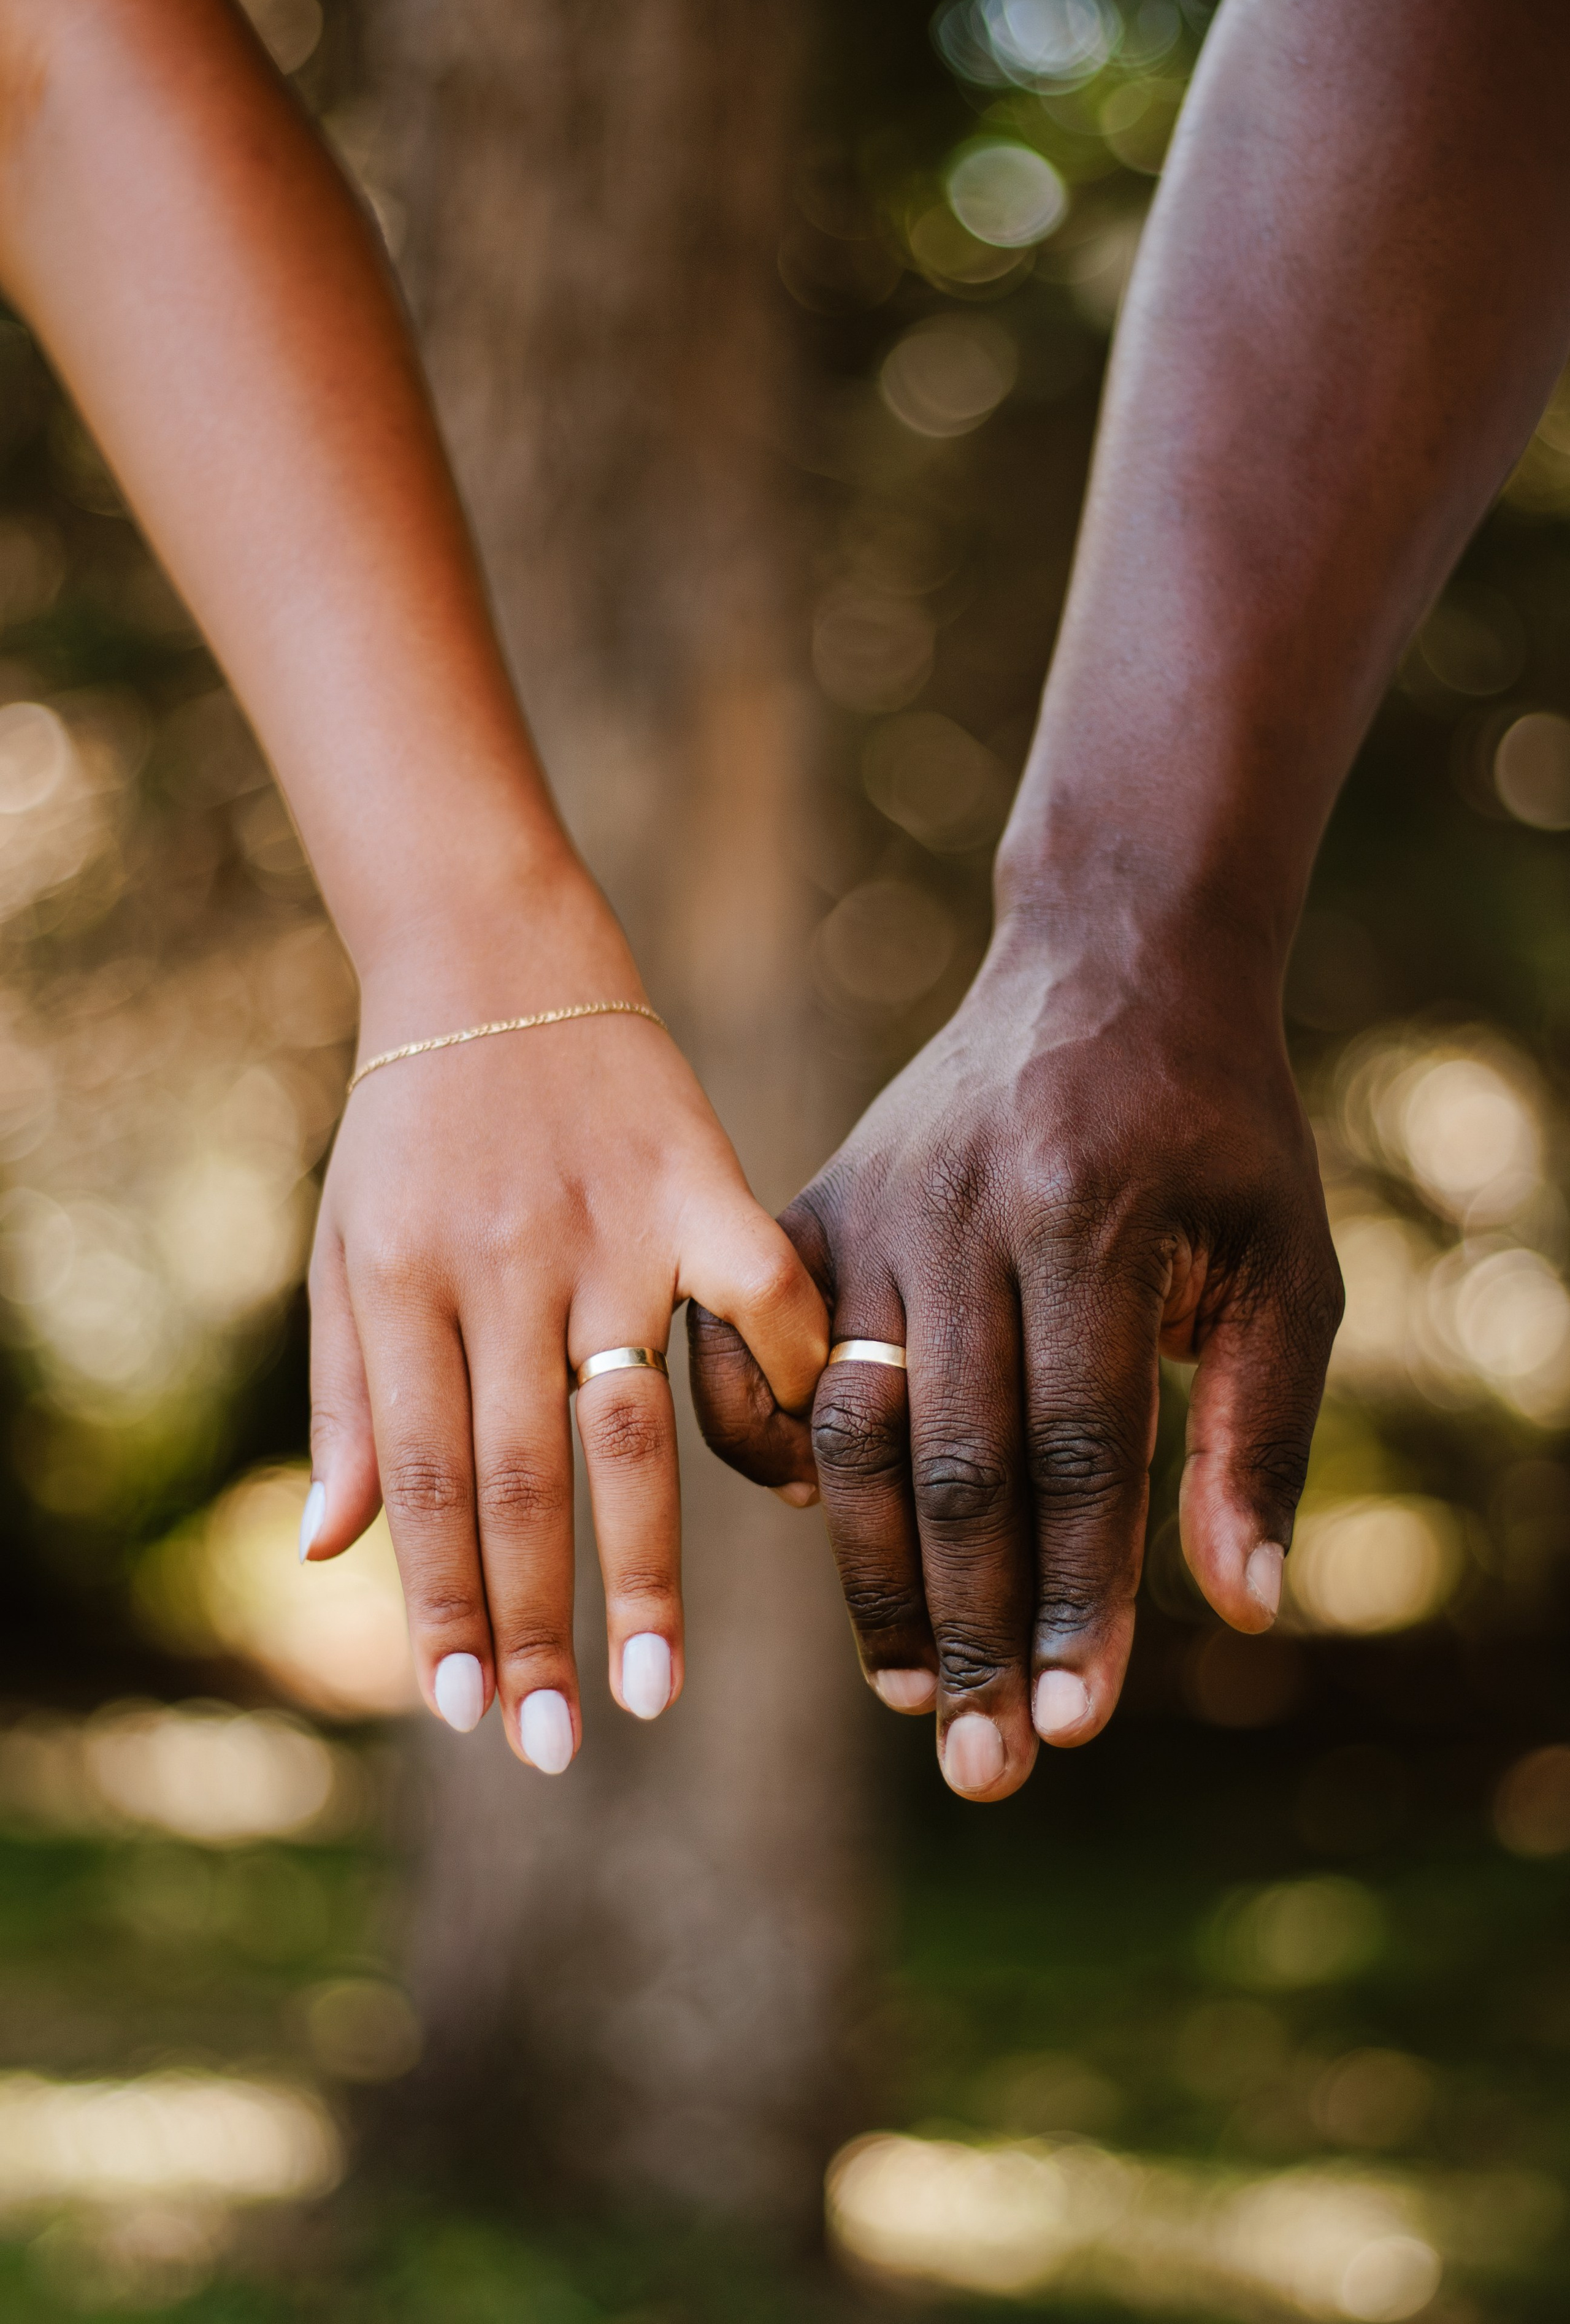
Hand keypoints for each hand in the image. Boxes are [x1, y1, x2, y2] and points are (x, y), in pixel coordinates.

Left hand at [304, 877, 827, 1771]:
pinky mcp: (698, 1183)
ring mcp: (605, 1229)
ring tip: (657, 1687)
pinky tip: (798, 1482)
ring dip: (642, 1569)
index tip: (464, 1714)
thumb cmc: (410, 1121)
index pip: (425, 1481)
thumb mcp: (344, 1249)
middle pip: (519, 1480)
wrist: (489, 952)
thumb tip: (330, 1555)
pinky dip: (781, 1381)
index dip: (442, 1606)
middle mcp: (499, 1269)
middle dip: (535, 1627)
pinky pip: (755, 1295)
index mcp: (401, 1286)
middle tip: (557, 1746)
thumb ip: (345, 1399)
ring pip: (624, 1425)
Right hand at [691, 908, 1341, 1801]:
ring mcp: (873, 1207)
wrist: (1110, 969)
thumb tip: (1242, 1608)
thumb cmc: (1217, 1134)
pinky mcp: (809, 1204)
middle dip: (972, 1627)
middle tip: (983, 1768)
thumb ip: (1264, 1429)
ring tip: (906, 1691)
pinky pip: (755, 1351)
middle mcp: (967, 1214)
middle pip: (959, 1460)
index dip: (1078, 1597)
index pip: (1084, 1448)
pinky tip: (817, 1529)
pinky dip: (767, 1447)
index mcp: (1098, 1220)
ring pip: (851, 1424)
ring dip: (875, 1573)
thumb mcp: (1288, 1260)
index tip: (1076, 1725)